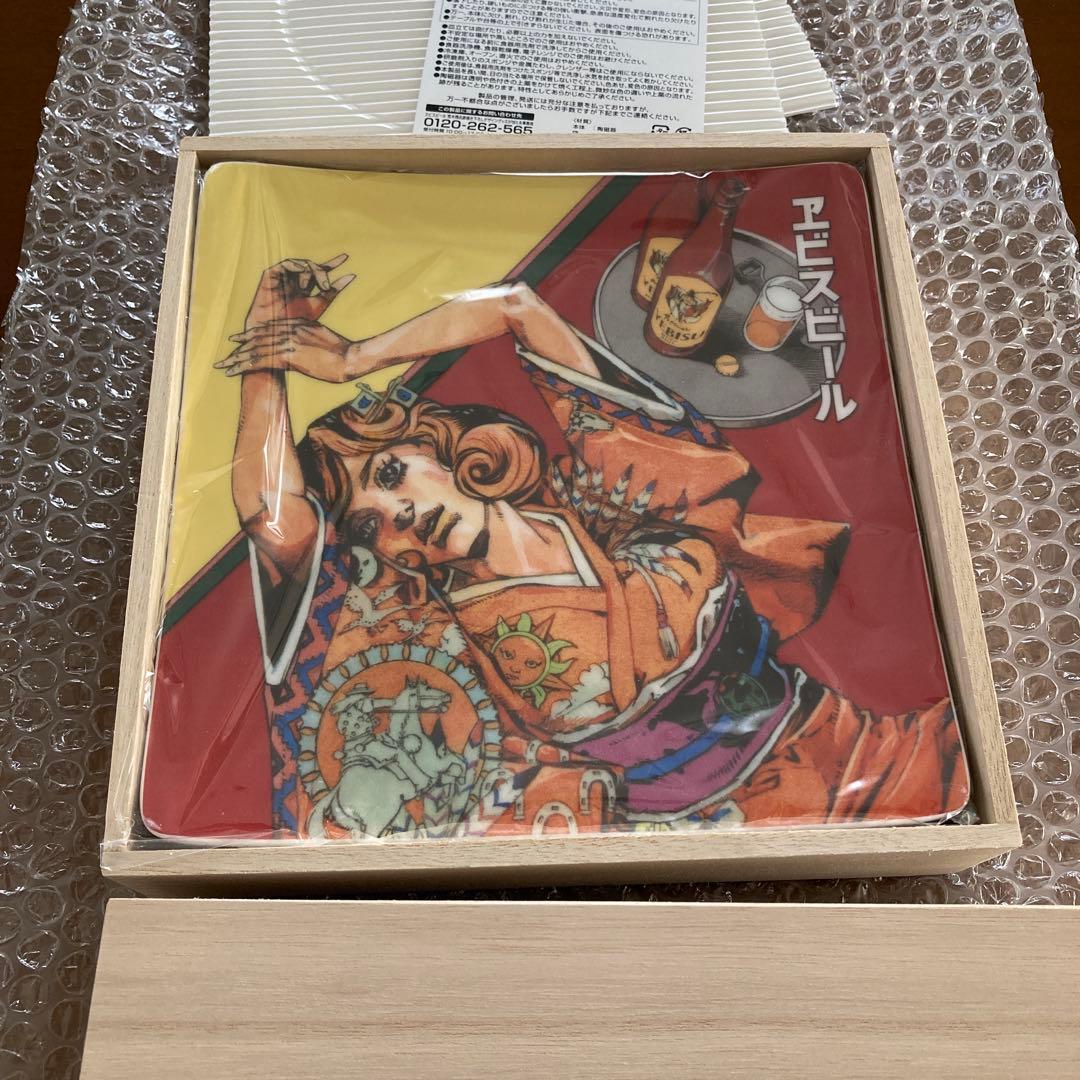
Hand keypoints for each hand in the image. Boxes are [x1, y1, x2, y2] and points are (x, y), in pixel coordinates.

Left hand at [217, 320, 355, 382]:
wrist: (350, 357)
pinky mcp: (289, 356)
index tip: (237, 341)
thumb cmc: (342, 350)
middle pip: (257, 339)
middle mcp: (288, 331)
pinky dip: (245, 365)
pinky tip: (233, 370)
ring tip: (223, 367)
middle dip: (239, 349)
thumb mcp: (323, 336)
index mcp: (295, 324)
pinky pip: (261, 361)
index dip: (250, 336)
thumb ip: (310, 334)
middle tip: (225, 358)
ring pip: (255, 350)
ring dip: (237, 359)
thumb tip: (305, 343)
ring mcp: (287, 343)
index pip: (267, 329)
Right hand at [245, 254, 354, 328]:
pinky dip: (298, 265)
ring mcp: (283, 278)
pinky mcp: (271, 275)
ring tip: (311, 286)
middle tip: (326, 287)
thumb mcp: (321, 303)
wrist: (277, 330)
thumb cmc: (297, 322)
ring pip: (303, 265)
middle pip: (313, 267)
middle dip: (322, 273)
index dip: (332, 264)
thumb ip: (334, 290)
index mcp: (305, 289)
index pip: (320, 272)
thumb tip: (352, 275)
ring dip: (311, 272)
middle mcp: (294, 282)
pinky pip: (287, 264)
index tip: (345, 258)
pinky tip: (303, 270)